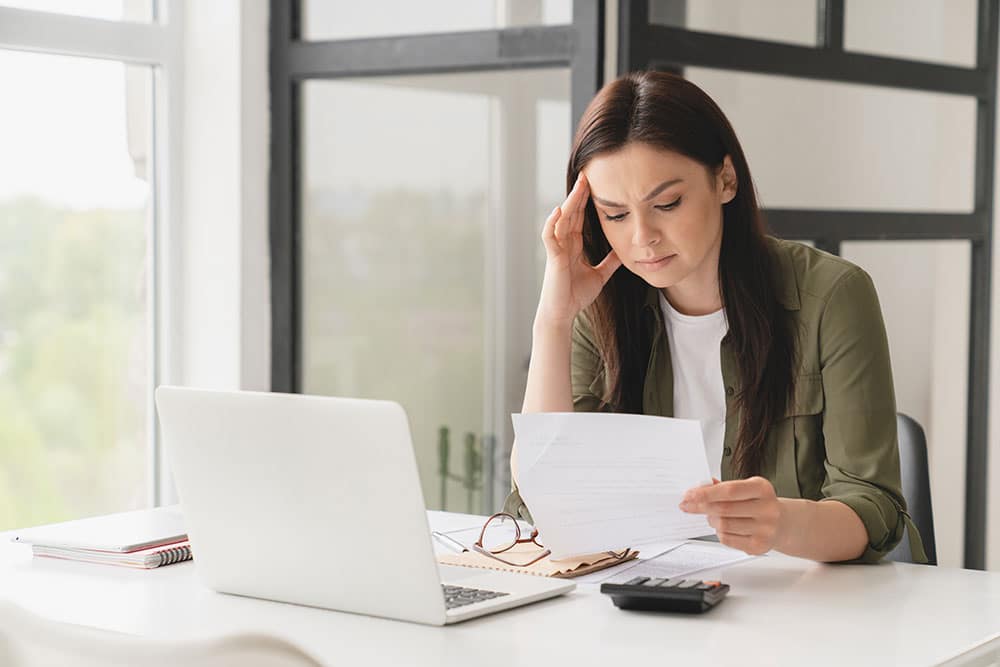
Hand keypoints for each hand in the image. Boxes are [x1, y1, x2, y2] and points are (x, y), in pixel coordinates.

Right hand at [535, 171, 621, 326]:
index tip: (595, 184)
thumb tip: (624, 251)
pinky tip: (559, 210)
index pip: (579, 217)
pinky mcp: (552, 259)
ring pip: (561, 220)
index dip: (586, 201)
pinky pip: (550, 236)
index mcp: (573, 245)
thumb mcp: (600, 275)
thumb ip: (610, 262)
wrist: (563, 314)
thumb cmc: (576, 296)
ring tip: (579, 186)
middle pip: (571, 213)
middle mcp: (564, 244)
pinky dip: (552, 223)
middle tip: (588, 174)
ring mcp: (557, 250)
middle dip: (579, 194)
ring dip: (569, 202)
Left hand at [678, 477, 785, 555]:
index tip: (689, 495)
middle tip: (689, 505)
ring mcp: (765, 529)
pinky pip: (727, 539)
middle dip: (701, 507)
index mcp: (762, 489)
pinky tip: (723, 527)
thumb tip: (700, 487)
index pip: (729, 490)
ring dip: (711, 520)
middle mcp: (767, 509)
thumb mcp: (747, 488)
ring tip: (711, 516)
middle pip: (724, 509)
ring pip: (724, 525)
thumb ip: (724, 487)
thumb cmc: (759, 503)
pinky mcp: (759, 546)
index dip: (706, 493)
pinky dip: (719, 533)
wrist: (784, 523)